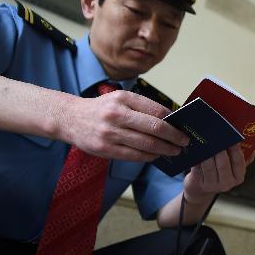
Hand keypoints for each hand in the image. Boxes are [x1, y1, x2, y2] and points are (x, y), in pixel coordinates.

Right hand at [62, 90, 189, 161]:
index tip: (183, 127)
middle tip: (184, 142)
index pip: (157, 110)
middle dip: (174, 137)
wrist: (70, 118)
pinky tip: (156, 155)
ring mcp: (110, 133)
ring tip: (174, 151)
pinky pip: (134, 155)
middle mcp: (117, 114)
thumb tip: (171, 120)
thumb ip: (142, 107)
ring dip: (165, 149)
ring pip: (147, 144)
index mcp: (124, 98)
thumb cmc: (102, 109)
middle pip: (155, 128)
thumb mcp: (120, 99)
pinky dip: (149, 156)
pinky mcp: (105, 149)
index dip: (174, 121)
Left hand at [182, 144, 254, 201]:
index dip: (235, 150)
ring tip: (206, 141)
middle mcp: (226, 183)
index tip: (233, 138)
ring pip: (209, 166)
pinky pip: (198, 168)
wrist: (202, 189)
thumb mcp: (233, 169)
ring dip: (207, 152)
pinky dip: (197, 157)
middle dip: (220, 149)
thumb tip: (254, 150)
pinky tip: (197, 149)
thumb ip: (244, 159)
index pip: (239, 162)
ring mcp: (212, 185)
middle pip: (223, 164)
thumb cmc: (219, 175)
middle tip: (217, 137)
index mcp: (238, 178)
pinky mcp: (198, 183)